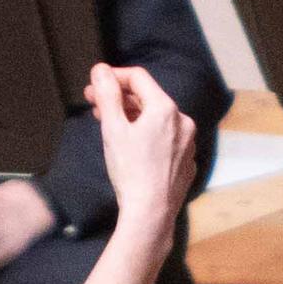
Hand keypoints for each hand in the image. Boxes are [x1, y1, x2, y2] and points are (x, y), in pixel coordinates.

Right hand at [85, 62, 200, 246]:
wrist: (150, 213)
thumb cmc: (131, 172)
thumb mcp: (113, 129)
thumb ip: (107, 95)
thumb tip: (101, 70)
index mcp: (165, 109)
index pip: (138, 78)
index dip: (113, 76)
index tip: (96, 84)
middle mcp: (182, 122)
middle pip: (148, 99)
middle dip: (120, 99)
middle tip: (95, 104)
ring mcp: (187, 143)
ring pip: (157, 120)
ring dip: (132, 117)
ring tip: (110, 125)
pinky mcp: (185, 162)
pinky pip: (165, 140)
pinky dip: (147, 137)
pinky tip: (131, 148)